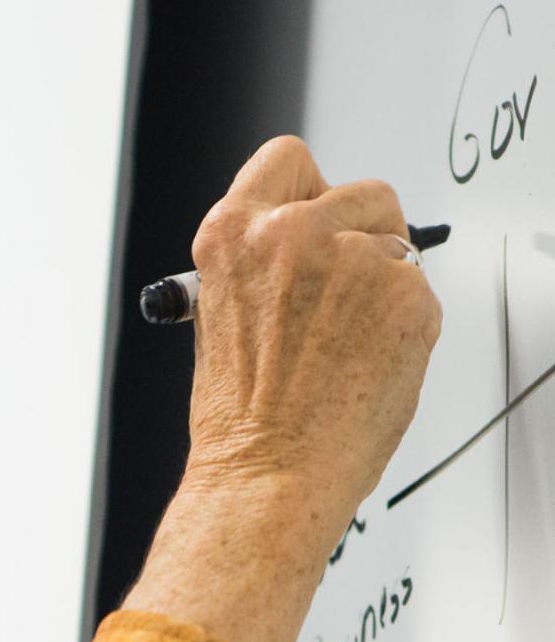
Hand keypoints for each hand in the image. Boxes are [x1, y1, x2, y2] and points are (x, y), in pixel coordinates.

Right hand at [121, 136, 442, 641]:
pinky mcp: (408, 296)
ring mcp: (355, 260)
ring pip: (397, 244)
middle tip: (333, 309)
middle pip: (360, 193)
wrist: (266, 480)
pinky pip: (419, 294)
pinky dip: (402, 329)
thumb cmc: (241, 425)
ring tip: (340, 350)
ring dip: (381, 287)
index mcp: (233, 235)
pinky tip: (365, 368)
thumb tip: (309, 252)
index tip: (310, 224)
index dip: (305, 194)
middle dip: (357, 240)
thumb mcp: (222, 325)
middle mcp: (293, 233)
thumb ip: (262, 272)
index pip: (287, 161)